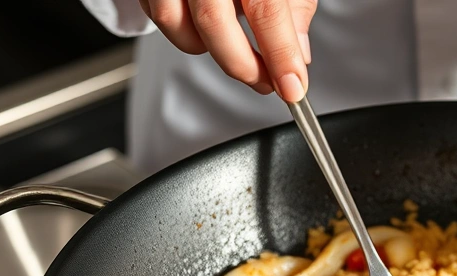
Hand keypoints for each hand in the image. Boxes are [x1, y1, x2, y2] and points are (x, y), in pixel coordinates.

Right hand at [138, 0, 316, 101]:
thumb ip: (294, 4)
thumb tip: (298, 51)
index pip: (267, 10)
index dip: (280, 55)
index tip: (293, 87)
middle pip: (213, 21)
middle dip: (243, 65)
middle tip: (268, 82)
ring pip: (174, 22)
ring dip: (208, 48)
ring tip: (239, 52)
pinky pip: (158, 12)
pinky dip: (184, 30)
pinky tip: (209, 29)